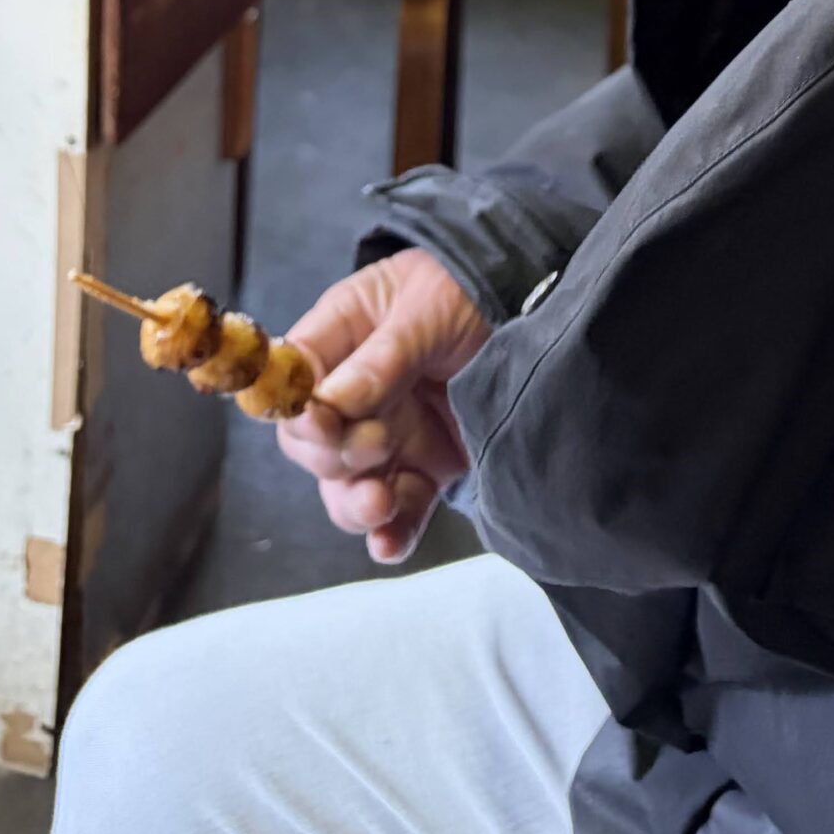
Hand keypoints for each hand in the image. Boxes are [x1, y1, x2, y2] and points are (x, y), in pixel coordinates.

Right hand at [275, 250, 489, 564]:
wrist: (538, 305)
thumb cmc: (470, 288)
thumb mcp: (431, 307)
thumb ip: (384, 357)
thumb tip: (331, 403)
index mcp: (343, 336)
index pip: (295, 379)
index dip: (297, 408)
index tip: (320, 424)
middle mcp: (355, 392)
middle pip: (314, 444)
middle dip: (335, 455)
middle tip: (378, 443)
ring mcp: (389, 433)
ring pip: (347, 486)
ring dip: (356, 503)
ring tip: (378, 504)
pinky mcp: (425, 467)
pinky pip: (399, 510)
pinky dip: (392, 532)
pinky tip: (389, 544)